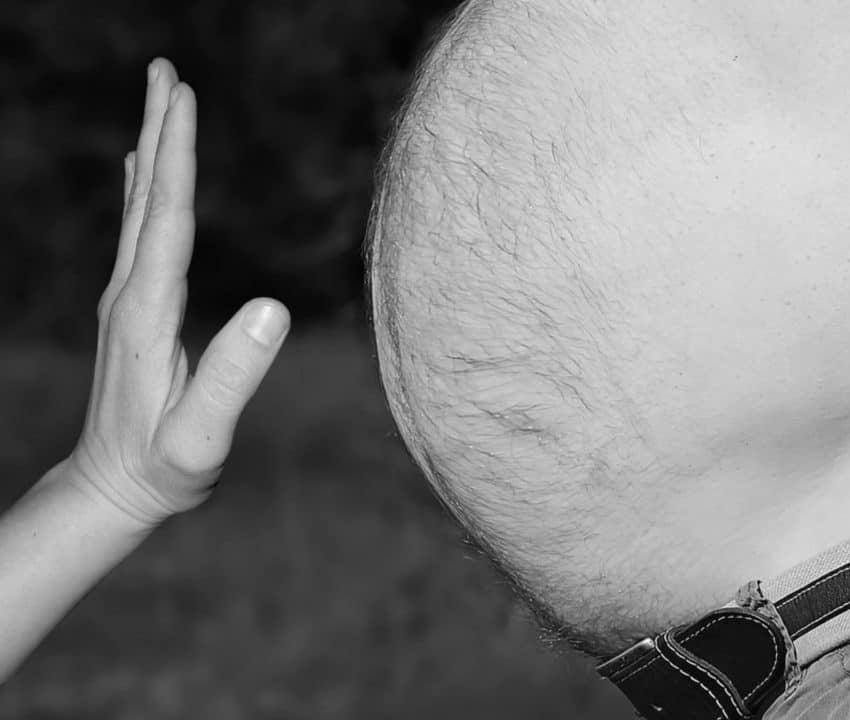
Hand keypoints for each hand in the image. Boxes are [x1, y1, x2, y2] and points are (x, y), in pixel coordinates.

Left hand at [68, 58, 290, 526]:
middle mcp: (127, 296)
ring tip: (160, 105)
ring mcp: (123, 301)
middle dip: (159, 132)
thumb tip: (272, 306)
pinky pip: (137, 234)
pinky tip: (144, 176)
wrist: (110, 491)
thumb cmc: (163, 469)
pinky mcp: (128, 310)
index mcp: (147, 314)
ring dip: (151, 152)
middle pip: (146, 200)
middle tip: (165, 72)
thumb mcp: (201, 436)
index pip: (168, 221)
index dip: (177, 157)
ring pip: (139, 211)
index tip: (184, 98)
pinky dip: (144, 192)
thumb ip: (232, 375)